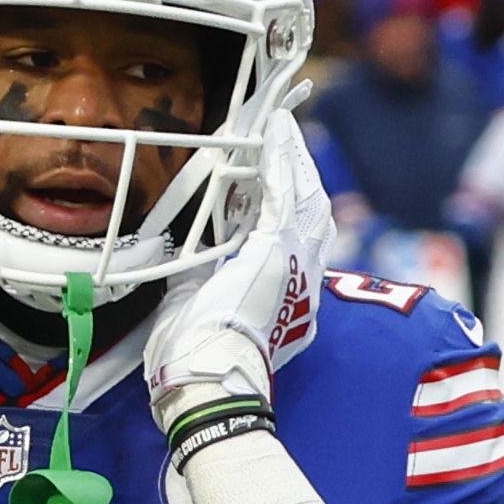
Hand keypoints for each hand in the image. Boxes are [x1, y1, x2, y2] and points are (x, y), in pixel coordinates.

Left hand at [144, 111, 330, 435]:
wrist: (200, 375)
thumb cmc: (192, 358)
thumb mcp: (197, 310)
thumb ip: (204, 280)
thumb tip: (196, 262)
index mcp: (282, 302)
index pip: (291, 245)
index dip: (286, 210)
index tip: (270, 186)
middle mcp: (300, 284)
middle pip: (311, 216)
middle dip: (300, 177)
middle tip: (286, 146)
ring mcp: (293, 265)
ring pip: (306, 198)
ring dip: (293, 160)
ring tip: (282, 129)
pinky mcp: (276, 249)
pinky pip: (283, 193)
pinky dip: (280, 158)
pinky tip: (276, 131)